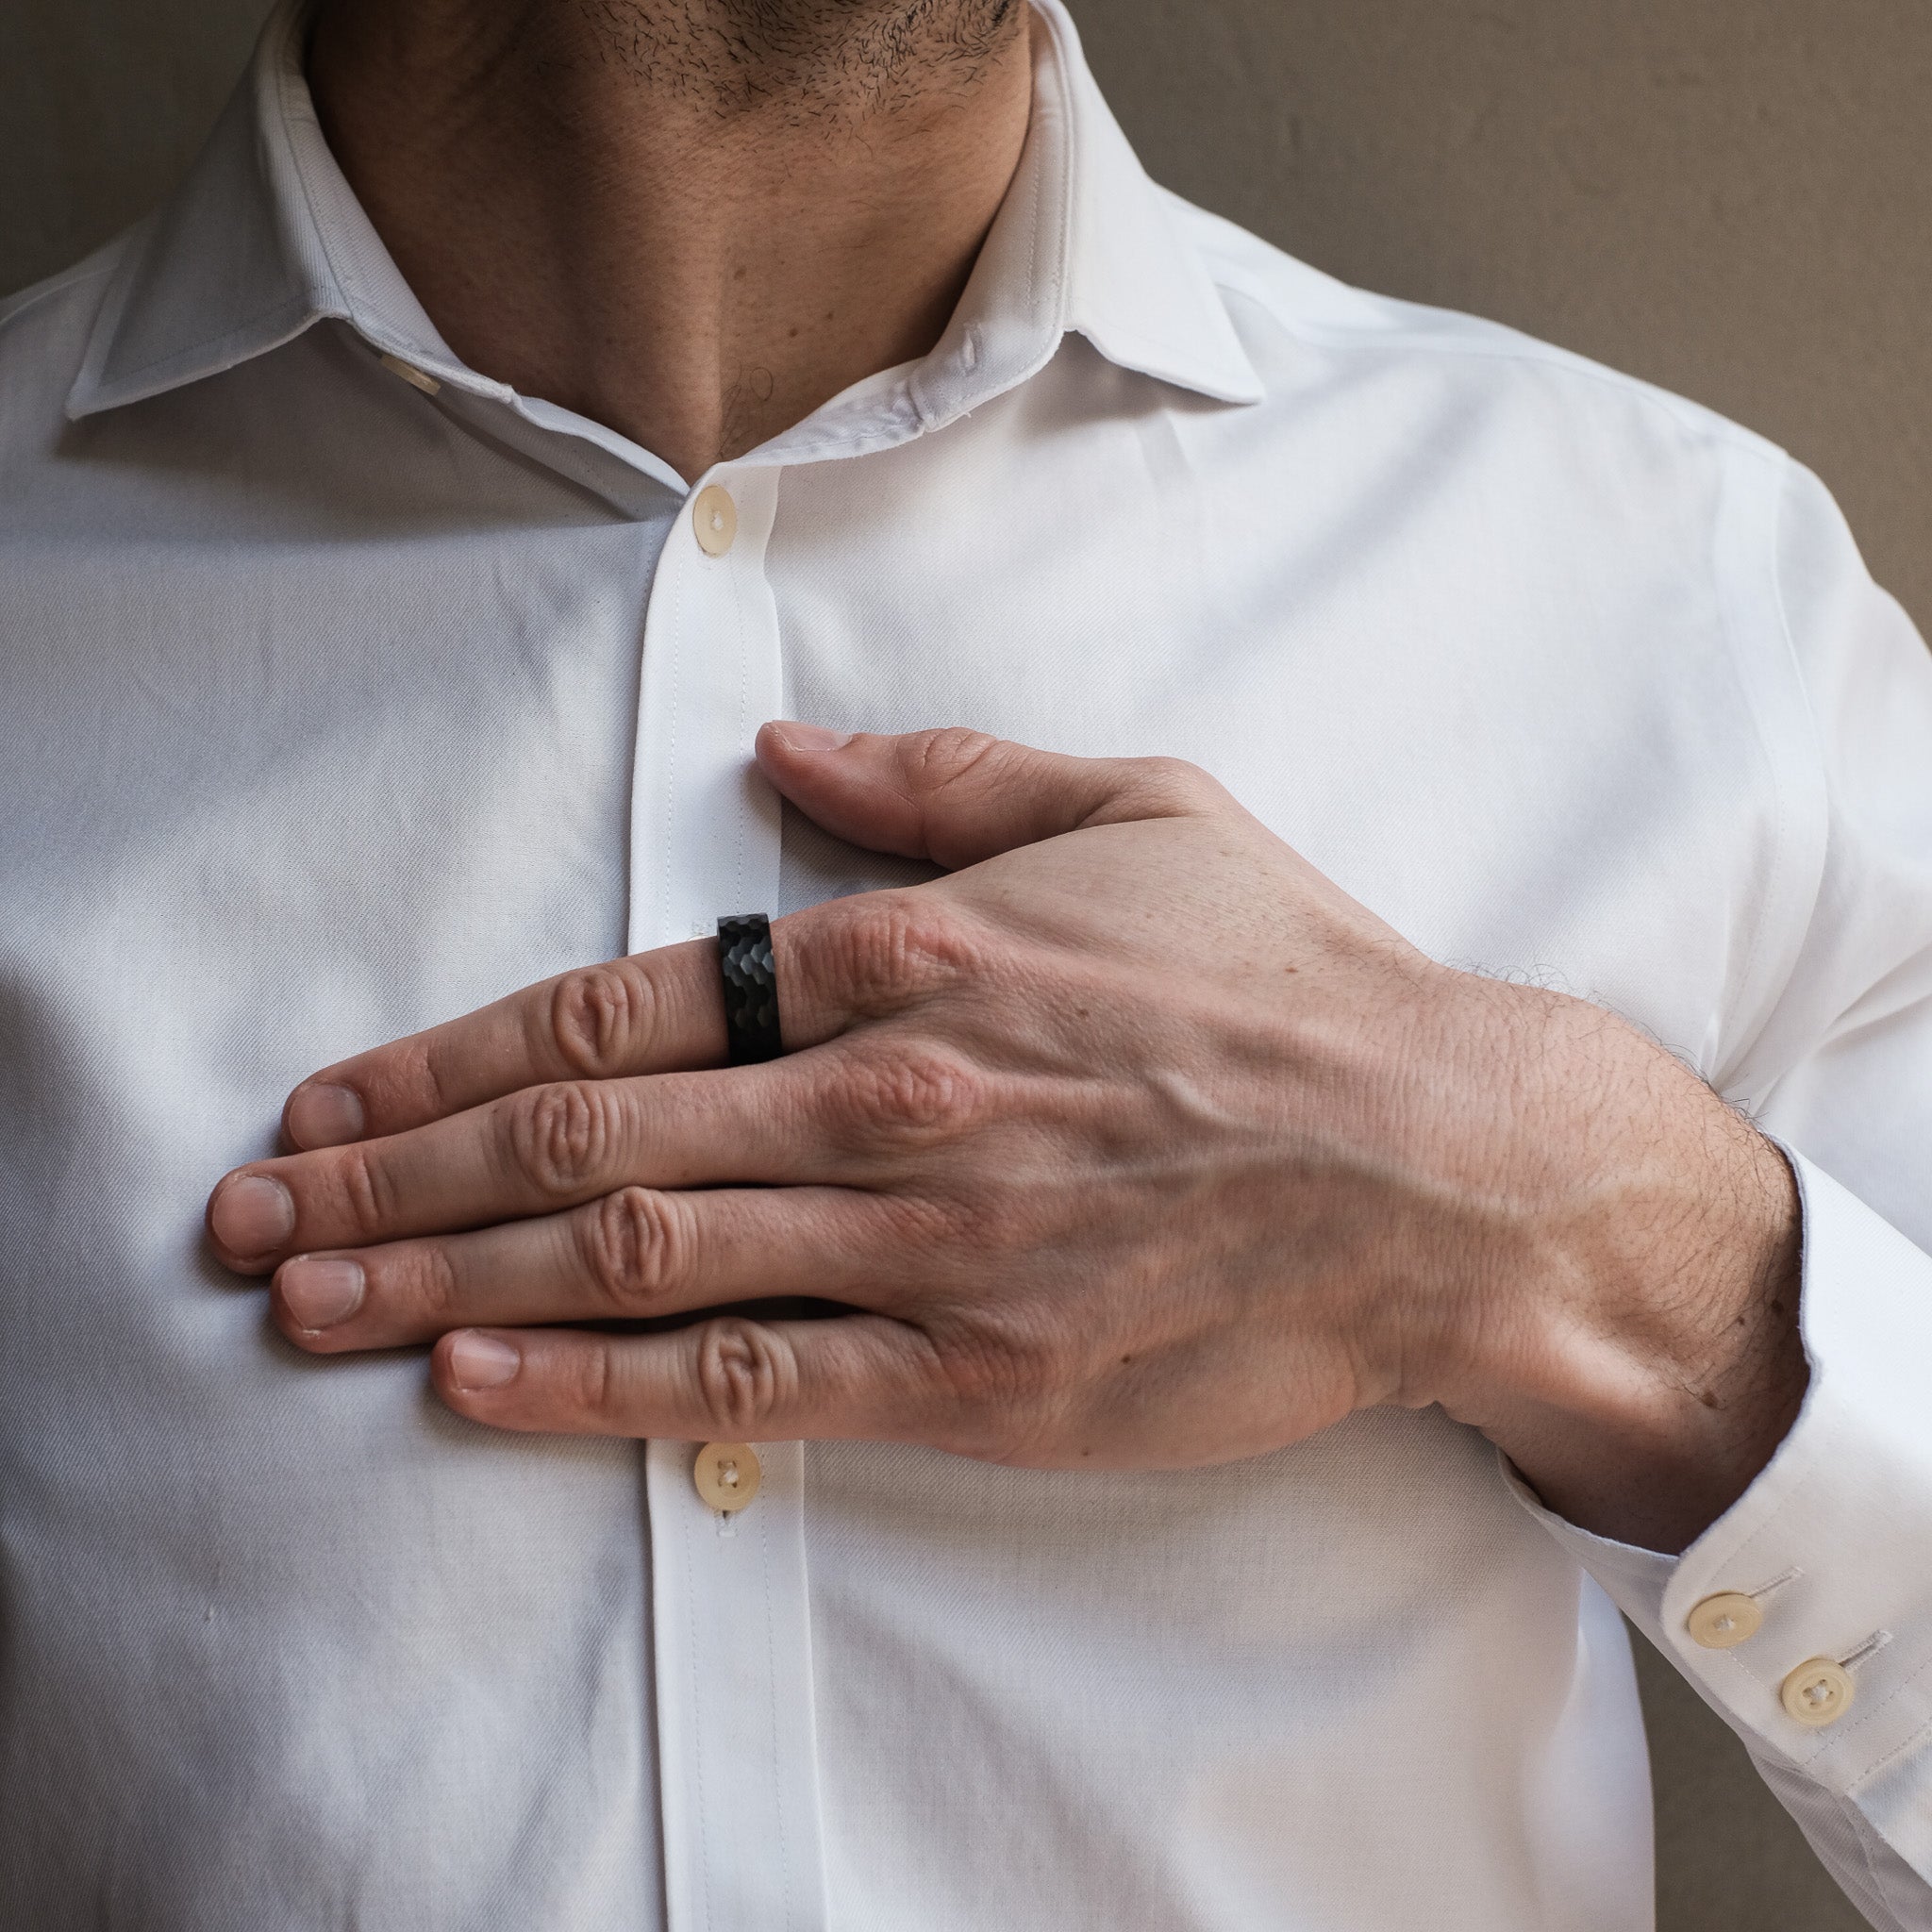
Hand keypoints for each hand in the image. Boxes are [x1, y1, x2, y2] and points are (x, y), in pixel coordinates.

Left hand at [207, 726, 1804, 1549]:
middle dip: (396, 1175)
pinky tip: (472, 1383)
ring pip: (632, 1259)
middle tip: (254, 1212)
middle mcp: (885, 1097)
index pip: (623, 1005)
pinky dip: (595, 1385)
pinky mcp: (978, 1372)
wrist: (1437, 1163)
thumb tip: (792, 749)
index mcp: (911, 955)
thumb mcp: (1132, 811)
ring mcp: (924, 1243)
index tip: (339, 1095)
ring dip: (443, 1277)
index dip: (453, 1054)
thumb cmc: (1287, 981)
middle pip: (582, 1140)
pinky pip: (750, 1378)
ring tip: (305, 1298)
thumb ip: (943, 779)